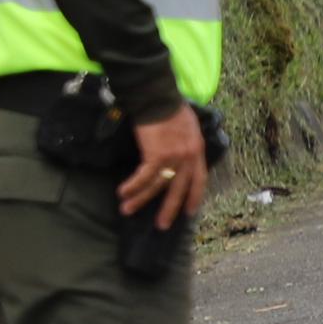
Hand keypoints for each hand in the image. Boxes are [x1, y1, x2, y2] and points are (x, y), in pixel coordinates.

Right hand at [119, 106, 209, 228]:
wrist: (158, 98)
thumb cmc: (170, 108)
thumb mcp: (189, 128)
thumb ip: (187, 145)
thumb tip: (180, 157)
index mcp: (198, 151)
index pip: (200, 180)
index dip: (194, 197)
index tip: (189, 212)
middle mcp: (189, 158)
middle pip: (180, 190)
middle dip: (169, 209)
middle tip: (162, 225)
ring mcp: (174, 158)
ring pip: (157, 186)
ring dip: (141, 199)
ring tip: (127, 210)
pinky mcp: (157, 155)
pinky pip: (144, 177)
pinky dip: (133, 186)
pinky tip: (122, 193)